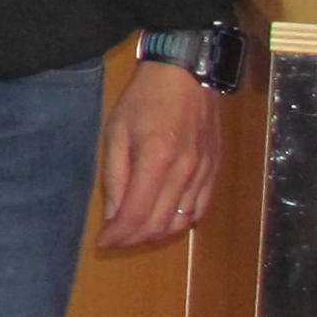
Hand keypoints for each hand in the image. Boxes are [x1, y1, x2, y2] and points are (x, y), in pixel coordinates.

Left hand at [95, 57, 221, 249]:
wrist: (186, 74)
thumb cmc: (144, 99)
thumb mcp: (116, 132)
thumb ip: (115, 176)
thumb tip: (113, 216)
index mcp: (156, 160)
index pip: (136, 215)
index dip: (117, 235)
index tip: (103, 241)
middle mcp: (184, 172)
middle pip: (159, 225)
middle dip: (133, 239)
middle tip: (114, 237)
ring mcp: (204, 173)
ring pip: (181, 223)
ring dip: (156, 234)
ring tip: (135, 230)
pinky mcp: (214, 171)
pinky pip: (200, 210)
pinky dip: (181, 223)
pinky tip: (164, 219)